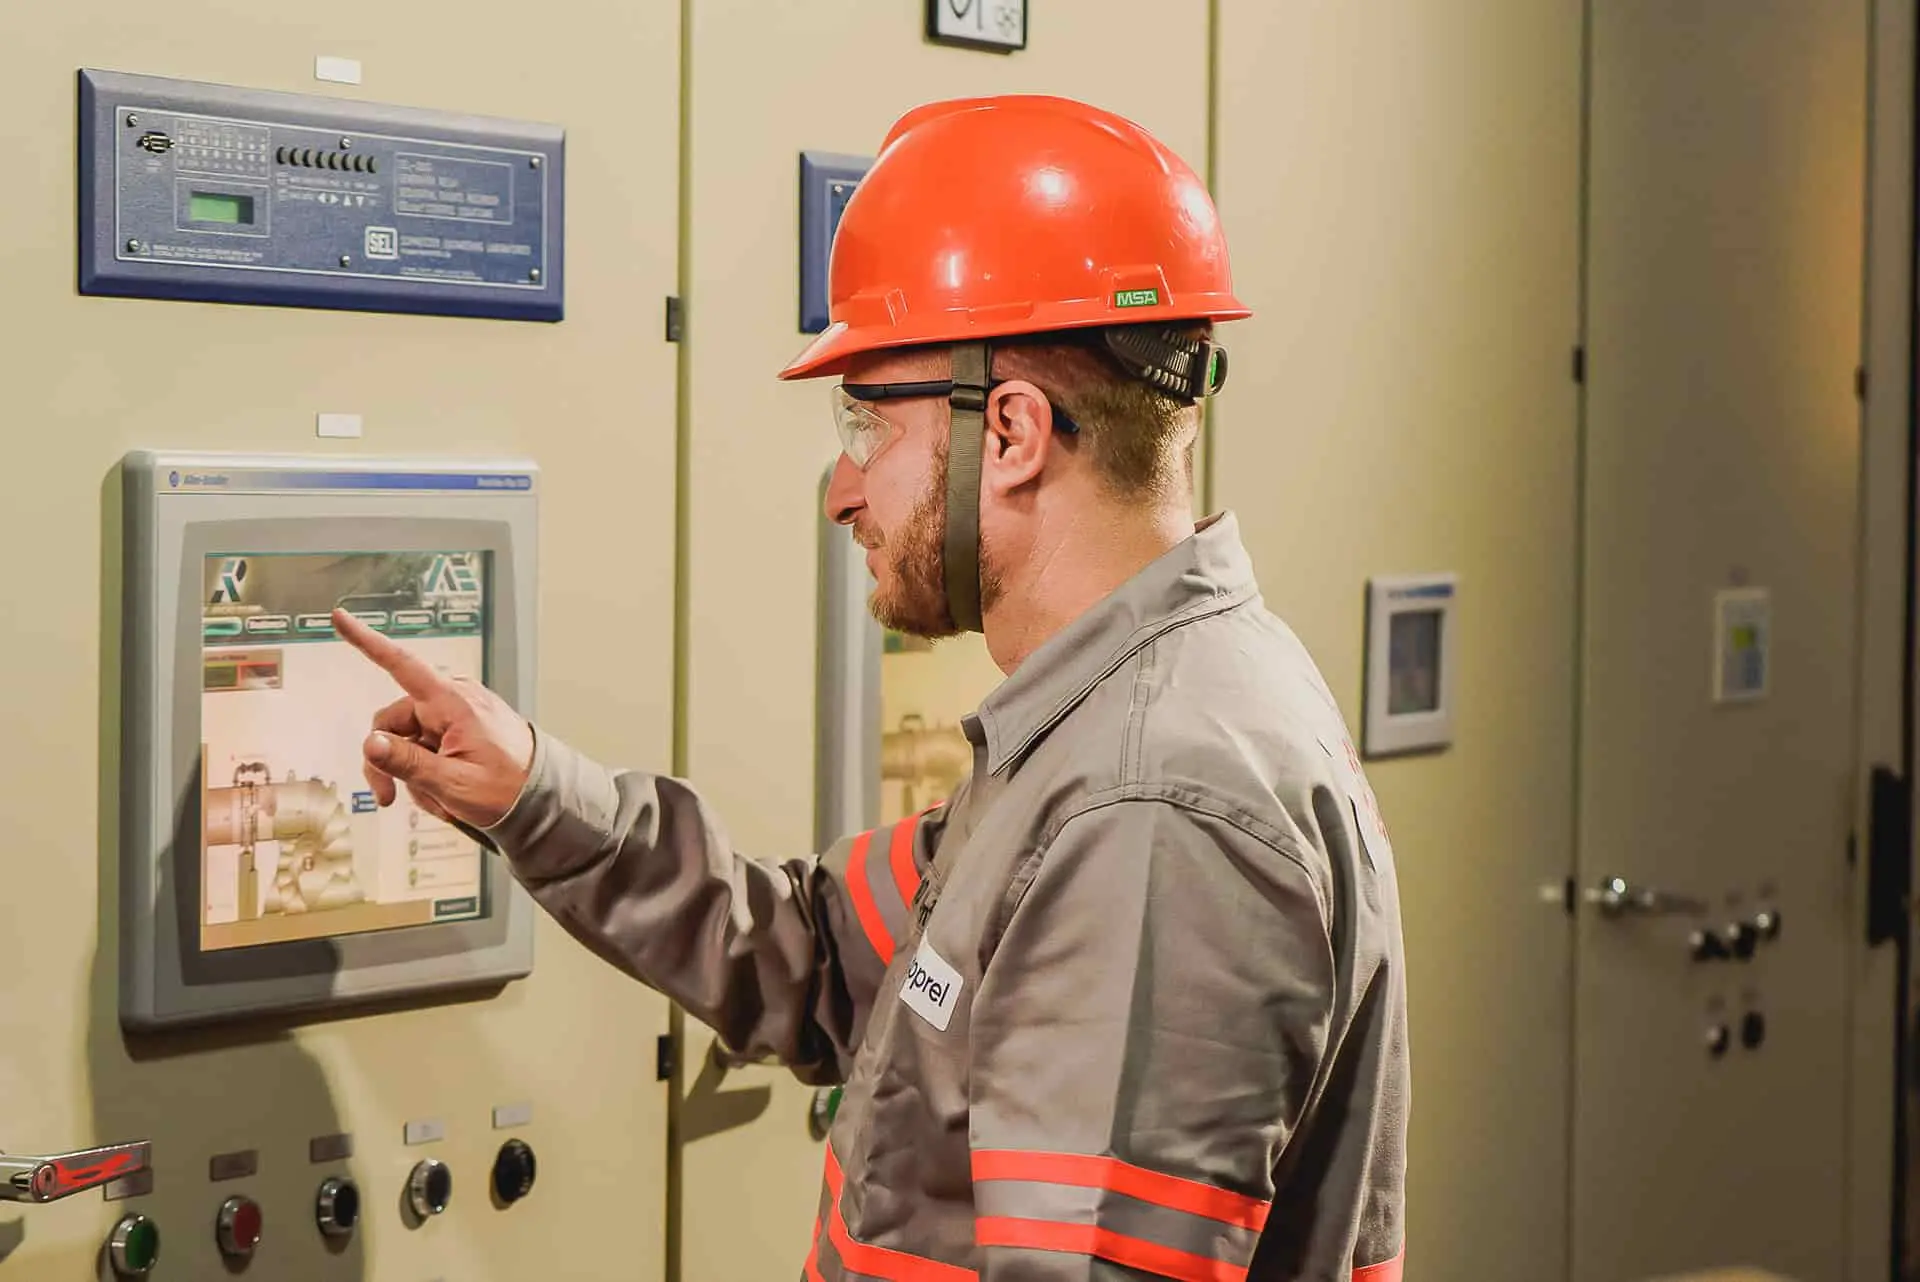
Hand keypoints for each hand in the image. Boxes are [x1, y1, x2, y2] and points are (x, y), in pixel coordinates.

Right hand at [331, 607, 534, 828]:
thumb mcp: (453, 783)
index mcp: (453, 702)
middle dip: (386, 762)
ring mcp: (454, 715)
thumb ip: (408, 763)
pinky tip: (445, 792)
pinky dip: (427, 772)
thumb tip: (370, 743)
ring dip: (412, 774)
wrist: (543, 797)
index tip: (340, 617)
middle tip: (388, 797)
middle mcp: (451, 700)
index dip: (367, 641)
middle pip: (391, 723)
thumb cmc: (508, 788)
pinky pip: (424, 748)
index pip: (401, 664)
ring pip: (405, 741)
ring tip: (439, 798)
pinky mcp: (457, 729)